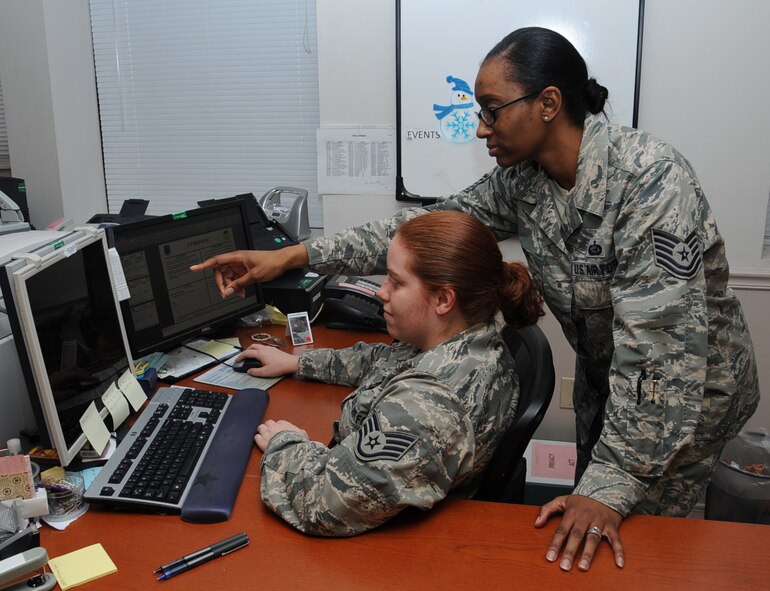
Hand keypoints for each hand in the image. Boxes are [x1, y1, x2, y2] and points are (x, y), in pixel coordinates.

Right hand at [190, 244, 308, 297]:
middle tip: (226, 293)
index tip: (194, 268)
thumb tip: (228, 291)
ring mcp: (241, 266)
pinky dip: (237, 286)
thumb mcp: (254, 276)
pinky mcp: (245, 270)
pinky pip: (236, 279)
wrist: (283, 261)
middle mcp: (237, 260)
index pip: (216, 260)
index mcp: (237, 257)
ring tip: (238, 294)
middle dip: (222, 283)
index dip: (203, 264)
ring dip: (231, 287)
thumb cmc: (271, 263)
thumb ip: (239, 284)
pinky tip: (242, 292)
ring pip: (229, 277)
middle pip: (221, 272)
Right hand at [235, 344, 298, 376]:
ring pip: (258, 346)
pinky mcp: (274, 349)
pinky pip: (263, 347)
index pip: (247, 353)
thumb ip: (255, 372)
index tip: (236, 361)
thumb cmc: (279, 367)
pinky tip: (261, 356)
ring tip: (251, 356)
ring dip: (252, 349)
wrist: (291, 363)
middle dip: (246, 351)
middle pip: (252, 346)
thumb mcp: (265, 372)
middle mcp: (264, 348)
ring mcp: (269, 348)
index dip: (240, 357)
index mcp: (260, 353)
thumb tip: (249, 371)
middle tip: (243, 357)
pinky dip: (258, 350)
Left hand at [254, 419, 307, 451]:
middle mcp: (275, 427)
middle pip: (269, 422)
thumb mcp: (303, 436)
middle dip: (269, 426)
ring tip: (264, 434)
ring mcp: (267, 434)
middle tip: (270, 431)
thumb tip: (301, 433)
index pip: (280, 422)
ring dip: (262, 430)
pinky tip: (260, 440)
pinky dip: (258, 438)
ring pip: (261, 427)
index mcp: (284, 425)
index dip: (279, 426)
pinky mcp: (262, 442)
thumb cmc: (297, 443)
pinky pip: (257, 437)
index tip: (280, 430)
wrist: (289, 451)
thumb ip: (300, 432)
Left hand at [534, 494, 624, 571]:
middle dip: (570, 551)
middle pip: (576, 535)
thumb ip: (547, 509)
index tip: (550, 557)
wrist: (604, 491)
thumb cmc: (581, 501)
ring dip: (588, 553)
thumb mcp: (562, 500)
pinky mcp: (611, 526)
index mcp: (572, 512)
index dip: (555, 544)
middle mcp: (585, 517)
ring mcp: (599, 522)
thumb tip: (537, 523)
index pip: (562, 530)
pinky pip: (616, 540)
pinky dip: (618, 551)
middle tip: (564, 566)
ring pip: (593, 539)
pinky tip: (619, 563)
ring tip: (582, 567)